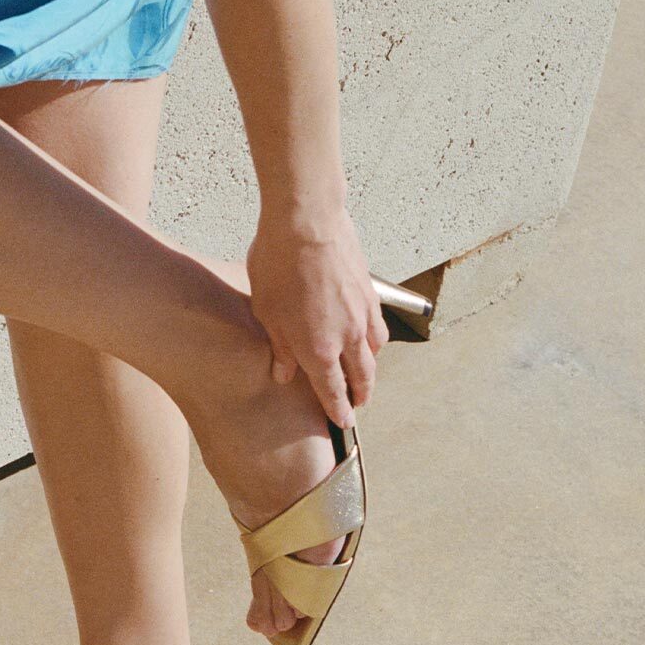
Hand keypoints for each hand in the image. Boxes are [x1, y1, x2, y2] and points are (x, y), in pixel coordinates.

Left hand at [246, 201, 388, 427]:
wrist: (306, 220)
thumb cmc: (278, 264)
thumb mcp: (266, 312)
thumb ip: (280, 348)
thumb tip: (285, 374)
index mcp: (317, 348)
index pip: (333, 390)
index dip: (339, 410)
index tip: (344, 423)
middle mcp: (346, 336)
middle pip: (361, 377)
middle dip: (360, 395)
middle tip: (358, 406)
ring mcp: (362, 313)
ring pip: (374, 353)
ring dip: (370, 370)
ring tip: (365, 377)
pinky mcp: (370, 291)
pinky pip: (378, 326)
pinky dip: (376, 341)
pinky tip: (370, 339)